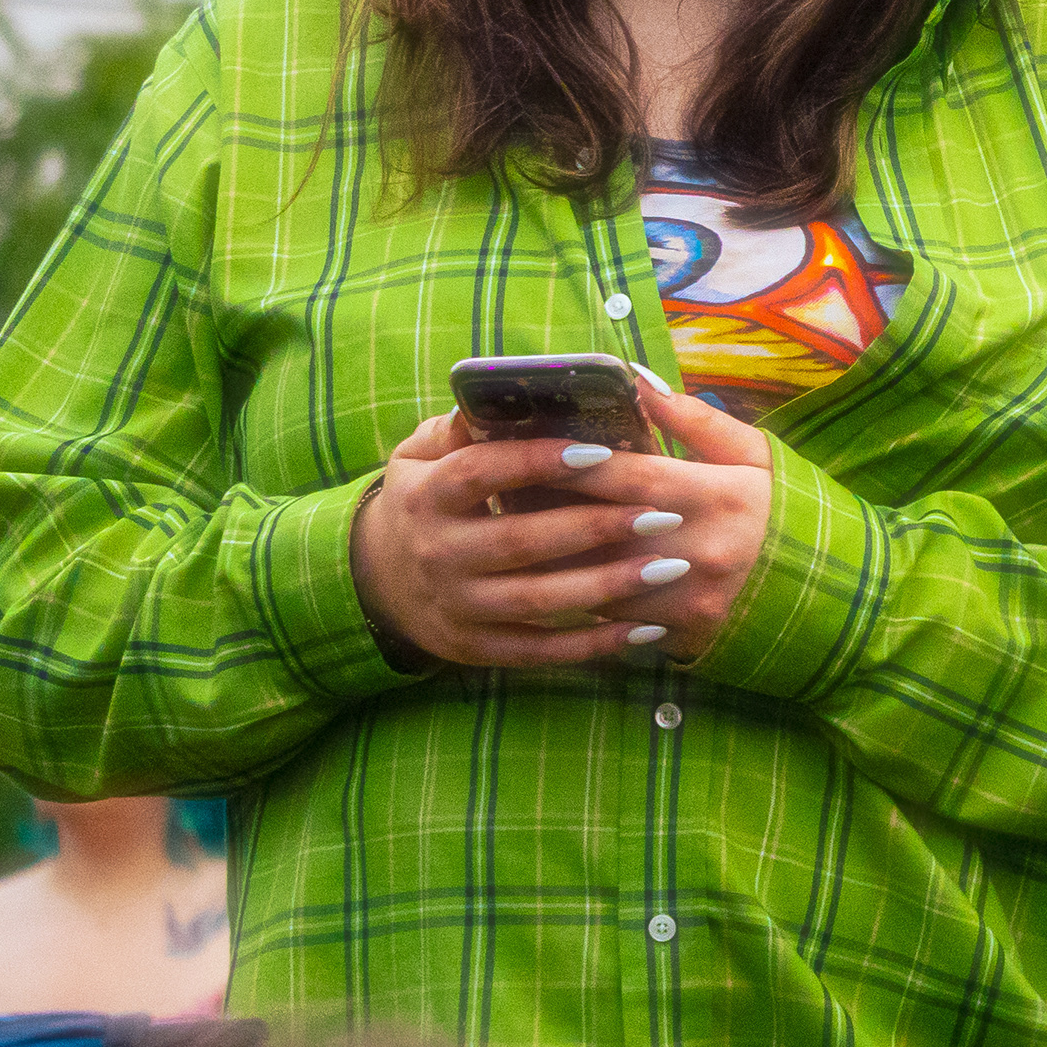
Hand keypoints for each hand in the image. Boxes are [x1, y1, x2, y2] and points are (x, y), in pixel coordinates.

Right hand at [350, 380, 775, 667]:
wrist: (377, 580)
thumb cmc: (424, 500)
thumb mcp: (421, 455)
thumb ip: (460, 427)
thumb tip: (506, 395)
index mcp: (428, 496)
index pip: (482, 473)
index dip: (538, 462)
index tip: (601, 452)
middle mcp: (438, 552)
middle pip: (521, 540)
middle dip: (595, 528)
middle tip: (662, 515)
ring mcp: (457, 605)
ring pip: (538, 600)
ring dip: (607, 586)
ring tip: (669, 567)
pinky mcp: (476, 647)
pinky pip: (540, 651)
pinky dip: (594, 646)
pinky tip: (646, 630)